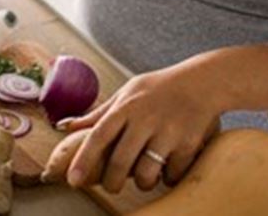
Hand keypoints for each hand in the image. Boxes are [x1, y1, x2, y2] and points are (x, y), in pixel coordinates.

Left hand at [43, 67, 221, 193]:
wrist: (204, 82)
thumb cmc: (159, 88)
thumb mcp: (127, 92)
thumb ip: (98, 113)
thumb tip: (63, 126)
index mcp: (126, 106)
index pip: (99, 136)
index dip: (83, 159)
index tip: (73, 180)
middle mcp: (145, 119)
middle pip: (119, 162)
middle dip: (111, 182)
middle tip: (111, 187)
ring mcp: (168, 132)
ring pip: (145, 174)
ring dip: (142, 182)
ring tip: (144, 176)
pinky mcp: (189, 144)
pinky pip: (171, 175)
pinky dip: (167, 178)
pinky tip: (168, 168)